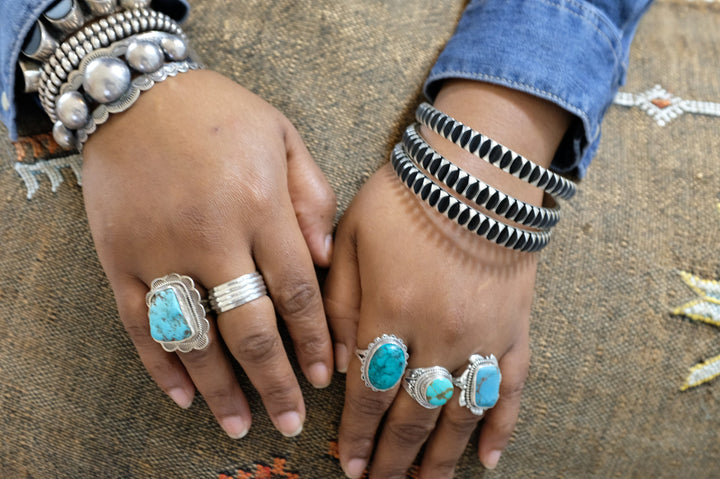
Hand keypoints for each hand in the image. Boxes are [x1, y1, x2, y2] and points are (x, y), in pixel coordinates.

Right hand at [82, 70, 335, 438]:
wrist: (133, 90)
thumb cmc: (219, 112)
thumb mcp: (282, 136)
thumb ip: (312, 197)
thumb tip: (324, 261)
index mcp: (259, 204)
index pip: (297, 293)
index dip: (314, 342)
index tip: (324, 378)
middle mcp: (211, 236)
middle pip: (250, 329)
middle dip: (275, 382)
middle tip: (291, 423)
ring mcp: (160, 251)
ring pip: (195, 338)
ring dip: (220, 389)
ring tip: (240, 425)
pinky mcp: (119, 258)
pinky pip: (140, 325)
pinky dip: (161, 366)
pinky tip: (182, 396)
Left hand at [325, 81, 570, 476]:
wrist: (477, 171)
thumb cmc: (404, 198)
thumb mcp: (350, 238)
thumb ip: (338, 303)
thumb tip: (337, 365)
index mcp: (391, 310)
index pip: (369, 392)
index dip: (357, 434)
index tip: (346, 464)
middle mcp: (438, 334)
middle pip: (412, 414)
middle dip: (393, 458)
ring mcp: (483, 336)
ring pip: (460, 414)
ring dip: (440, 458)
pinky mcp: (516, 330)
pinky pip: (511, 389)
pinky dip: (500, 427)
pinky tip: (488, 461)